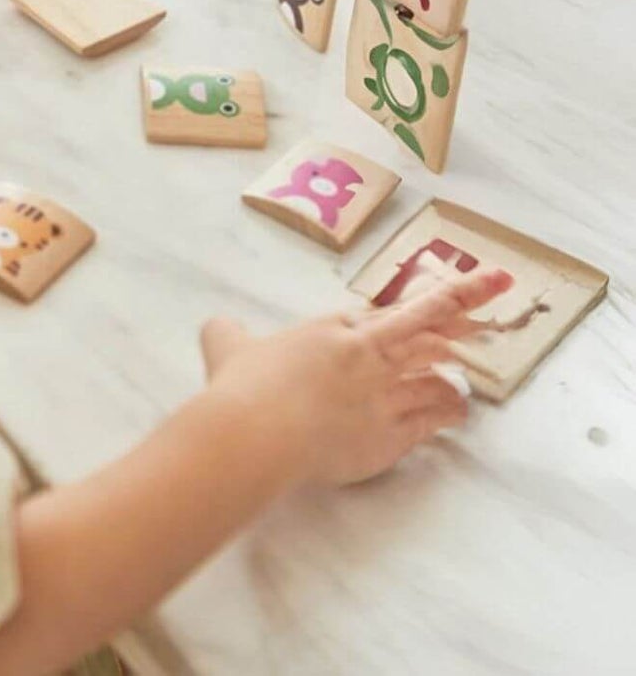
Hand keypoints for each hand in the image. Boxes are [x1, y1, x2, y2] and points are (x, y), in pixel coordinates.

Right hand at [200, 267, 512, 486]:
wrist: (255, 433)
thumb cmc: (241, 386)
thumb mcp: (226, 345)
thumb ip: (228, 333)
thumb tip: (218, 327)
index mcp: (333, 328)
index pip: (385, 313)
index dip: (412, 307)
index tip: (440, 296)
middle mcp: (367, 353)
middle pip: (428, 321)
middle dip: (468, 299)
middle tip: (500, 283)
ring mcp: (383, 394)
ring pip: (437, 373)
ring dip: (455, 371)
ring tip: (471, 371)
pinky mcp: (391, 435)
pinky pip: (434, 419)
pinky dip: (449, 411)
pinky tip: (458, 411)